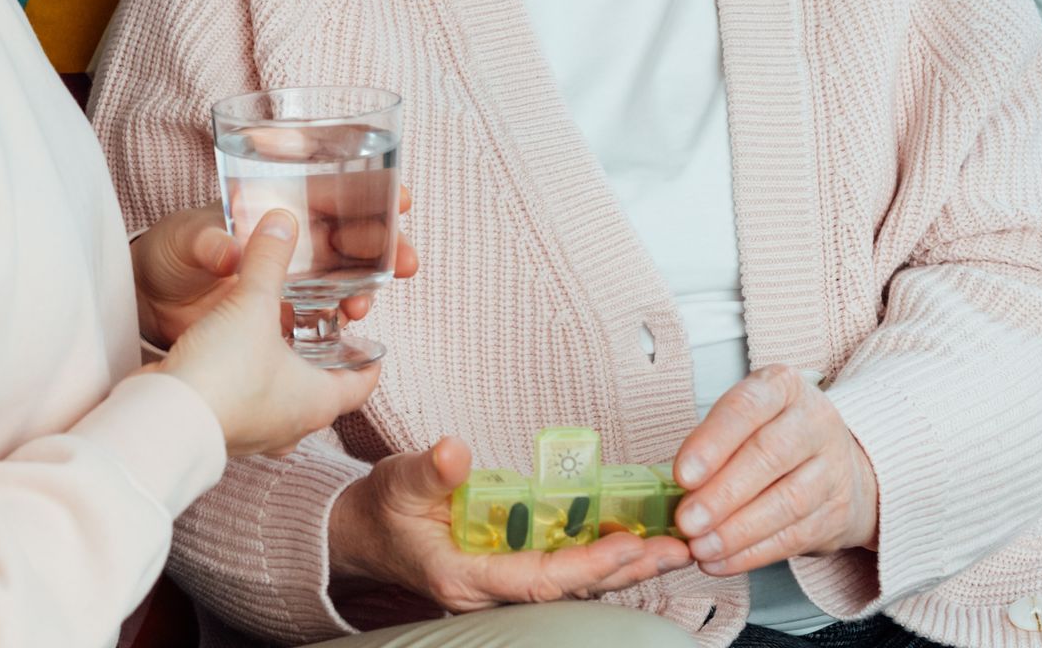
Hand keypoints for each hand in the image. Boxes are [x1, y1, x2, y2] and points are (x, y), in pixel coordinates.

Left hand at [132, 188, 416, 345]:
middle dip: (386, 246)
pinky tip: (347, 330)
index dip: (371, 193)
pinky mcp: (280, 318)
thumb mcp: (185, 241)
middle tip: (408, 260)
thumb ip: (208, 244)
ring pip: (343, 280)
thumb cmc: (167, 253)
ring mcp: (289, 283)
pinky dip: (338, 322)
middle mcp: (291, 245)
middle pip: (352, 240)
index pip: (333, 196)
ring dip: (365, 289)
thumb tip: (228, 251)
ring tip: (365, 305)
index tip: (401, 197)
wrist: (146, 300)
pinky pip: (321, 318)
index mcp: (275, 210)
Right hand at [157, 212, 381, 456]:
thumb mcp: (252, 303)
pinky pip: (248, 406)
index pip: (361, 385)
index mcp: (317, 402)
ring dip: (283, 375)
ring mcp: (256, 434)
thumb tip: (282, 221)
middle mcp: (292, 426)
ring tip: (278, 340)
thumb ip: (268, 260)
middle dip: (323, 362)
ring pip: (283, 403)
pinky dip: (250, 384)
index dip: (369, 362)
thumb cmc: (222, 373)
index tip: (371, 344)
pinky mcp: (223, 431)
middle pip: (322, 393)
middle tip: (322, 332)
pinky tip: (236, 359)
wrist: (163, 418)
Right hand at [328, 436, 690, 612]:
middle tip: (676, 548)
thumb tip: (455, 452)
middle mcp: (491, 589)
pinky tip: (636, 541)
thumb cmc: (383, 509)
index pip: (538, 580)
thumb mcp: (398, 480)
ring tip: (672, 545)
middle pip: (570, 590)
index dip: (586, 568)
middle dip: (626, 571)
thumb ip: (429, 470)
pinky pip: (566, 569)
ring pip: (574, 583)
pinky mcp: (512, 568)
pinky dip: (603, 556)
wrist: (365, 532)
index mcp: (464, 576)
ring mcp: (503, 582)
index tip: (628, 549)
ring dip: (624, 566)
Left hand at [671, 365, 878, 576]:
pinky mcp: (837, 513)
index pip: (746, 408)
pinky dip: (752, 554)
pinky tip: (721, 561)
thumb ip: (711, 446)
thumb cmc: (774, 437)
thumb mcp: (745, 421)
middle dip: (722, 494)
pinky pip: (793, 537)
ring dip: (736, 531)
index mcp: (782, 387)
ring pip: (785, 502)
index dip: (713, 442)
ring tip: (700, 547)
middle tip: (687, 520)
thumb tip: (671, 488)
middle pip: (768, 456)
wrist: (839, 466)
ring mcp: (833, 468)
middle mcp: (815, 421)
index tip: (682, 475)